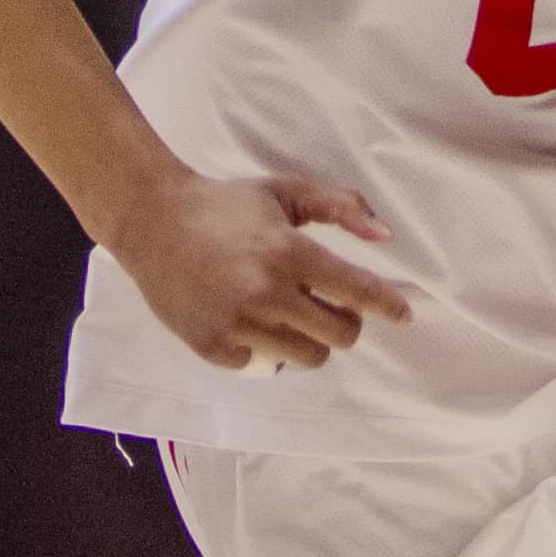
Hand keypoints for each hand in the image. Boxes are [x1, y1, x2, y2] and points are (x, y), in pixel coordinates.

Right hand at [110, 167, 414, 372]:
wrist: (151, 221)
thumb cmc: (225, 205)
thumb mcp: (284, 191)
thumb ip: (340, 206)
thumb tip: (385, 235)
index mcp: (288, 252)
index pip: (356, 290)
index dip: (387, 305)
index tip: (404, 314)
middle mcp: (266, 293)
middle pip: (339, 336)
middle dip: (345, 323)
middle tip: (332, 309)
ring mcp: (238, 324)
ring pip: (307, 356)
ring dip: (309, 339)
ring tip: (290, 316)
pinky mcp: (213, 346)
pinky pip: (263, 365)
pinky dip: (265, 348)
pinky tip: (250, 322)